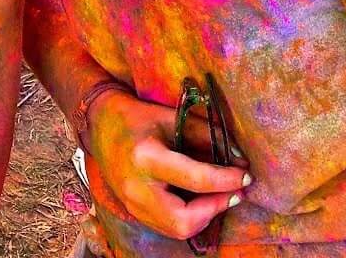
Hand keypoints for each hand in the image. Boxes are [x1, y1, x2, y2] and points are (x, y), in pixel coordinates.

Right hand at [84, 88, 250, 239]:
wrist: (99, 123)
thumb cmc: (137, 116)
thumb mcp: (171, 117)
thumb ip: (205, 135)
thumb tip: (239, 158)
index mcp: (146, 157)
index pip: (196, 179)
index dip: (227, 180)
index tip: (246, 175)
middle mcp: (136, 187)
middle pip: (183, 220)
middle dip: (215, 209)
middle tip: (235, 192)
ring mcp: (131, 204)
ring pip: (177, 229)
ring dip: (205, 215)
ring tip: (221, 195)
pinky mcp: (133, 211)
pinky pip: (167, 226)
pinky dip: (190, 217)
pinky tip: (201, 200)